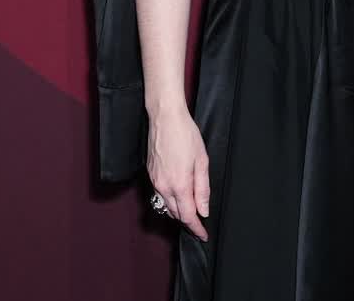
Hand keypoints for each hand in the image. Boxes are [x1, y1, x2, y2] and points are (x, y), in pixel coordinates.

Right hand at [146, 107, 210, 240]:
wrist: (165, 118)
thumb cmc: (185, 135)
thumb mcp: (202, 161)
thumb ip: (202, 189)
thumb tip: (203, 210)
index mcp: (179, 184)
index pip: (187, 216)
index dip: (196, 228)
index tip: (203, 235)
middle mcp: (163, 186)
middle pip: (176, 213)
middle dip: (188, 220)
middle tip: (200, 222)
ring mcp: (154, 181)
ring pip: (166, 205)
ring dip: (178, 211)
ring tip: (191, 209)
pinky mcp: (150, 174)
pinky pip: (160, 194)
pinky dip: (170, 200)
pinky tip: (178, 194)